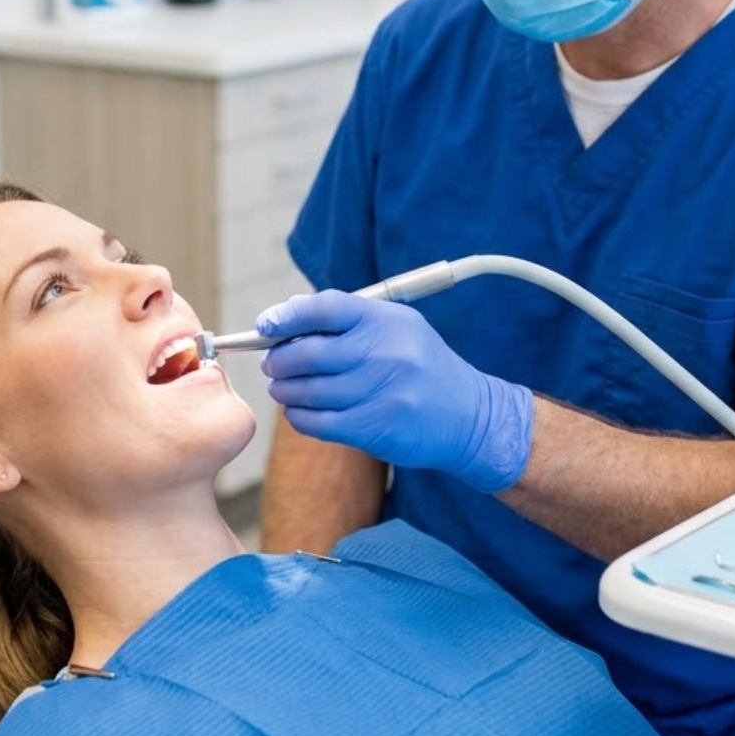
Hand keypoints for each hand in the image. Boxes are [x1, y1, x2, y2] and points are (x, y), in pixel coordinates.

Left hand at [258, 290, 534, 493]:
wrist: (470, 415)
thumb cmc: (422, 366)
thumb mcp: (398, 328)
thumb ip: (348, 319)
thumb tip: (288, 313)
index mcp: (388, 320)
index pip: (326, 308)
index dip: (288, 315)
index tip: (264, 325)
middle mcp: (387, 352)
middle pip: (309, 353)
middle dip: (278, 360)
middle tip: (271, 365)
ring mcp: (383, 392)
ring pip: (309, 392)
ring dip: (285, 391)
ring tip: (283, 389)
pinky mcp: (378, 428)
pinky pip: (319, 423)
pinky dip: (300, 417)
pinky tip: (299, 411)